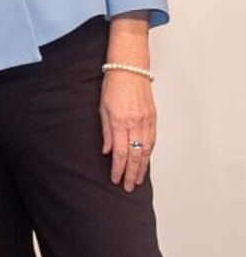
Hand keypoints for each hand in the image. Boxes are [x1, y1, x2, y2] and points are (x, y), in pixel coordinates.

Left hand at [101, 69, 156, 191]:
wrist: (130, 70)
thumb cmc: (113, 86)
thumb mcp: (102, 109)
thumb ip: (106, 132)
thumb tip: (108, 151)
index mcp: (121, 122)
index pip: (121, 152)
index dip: (119, 169)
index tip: (116, 179)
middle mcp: (136, 124)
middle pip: (136, 155)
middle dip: (132, 173)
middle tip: (128, 187)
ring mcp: (147, 121)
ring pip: (146, 150)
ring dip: (142, 167)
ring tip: (138, 179)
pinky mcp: (153, 118)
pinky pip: (152, 140)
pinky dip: (149, 153)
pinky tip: (146, 161)